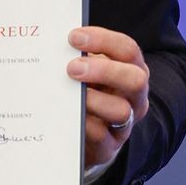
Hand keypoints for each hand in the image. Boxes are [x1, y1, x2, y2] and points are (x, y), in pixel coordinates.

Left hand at [67, 26, 149, 167]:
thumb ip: (78, 55)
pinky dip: (82, 123)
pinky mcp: (109, 146)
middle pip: (135, 80)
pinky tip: (64, 114)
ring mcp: (125, 123)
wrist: (84, 132)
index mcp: (130, 69)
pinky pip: (100, 136)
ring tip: (68, 94)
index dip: (103, 40)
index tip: (73, 37)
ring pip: (121, 111)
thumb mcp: (87, 69)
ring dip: (93, 100)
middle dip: (103, 71)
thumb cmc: (85, 88)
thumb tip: (50, 42)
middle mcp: (134, 96)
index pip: (127, 50)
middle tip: (72, 68)